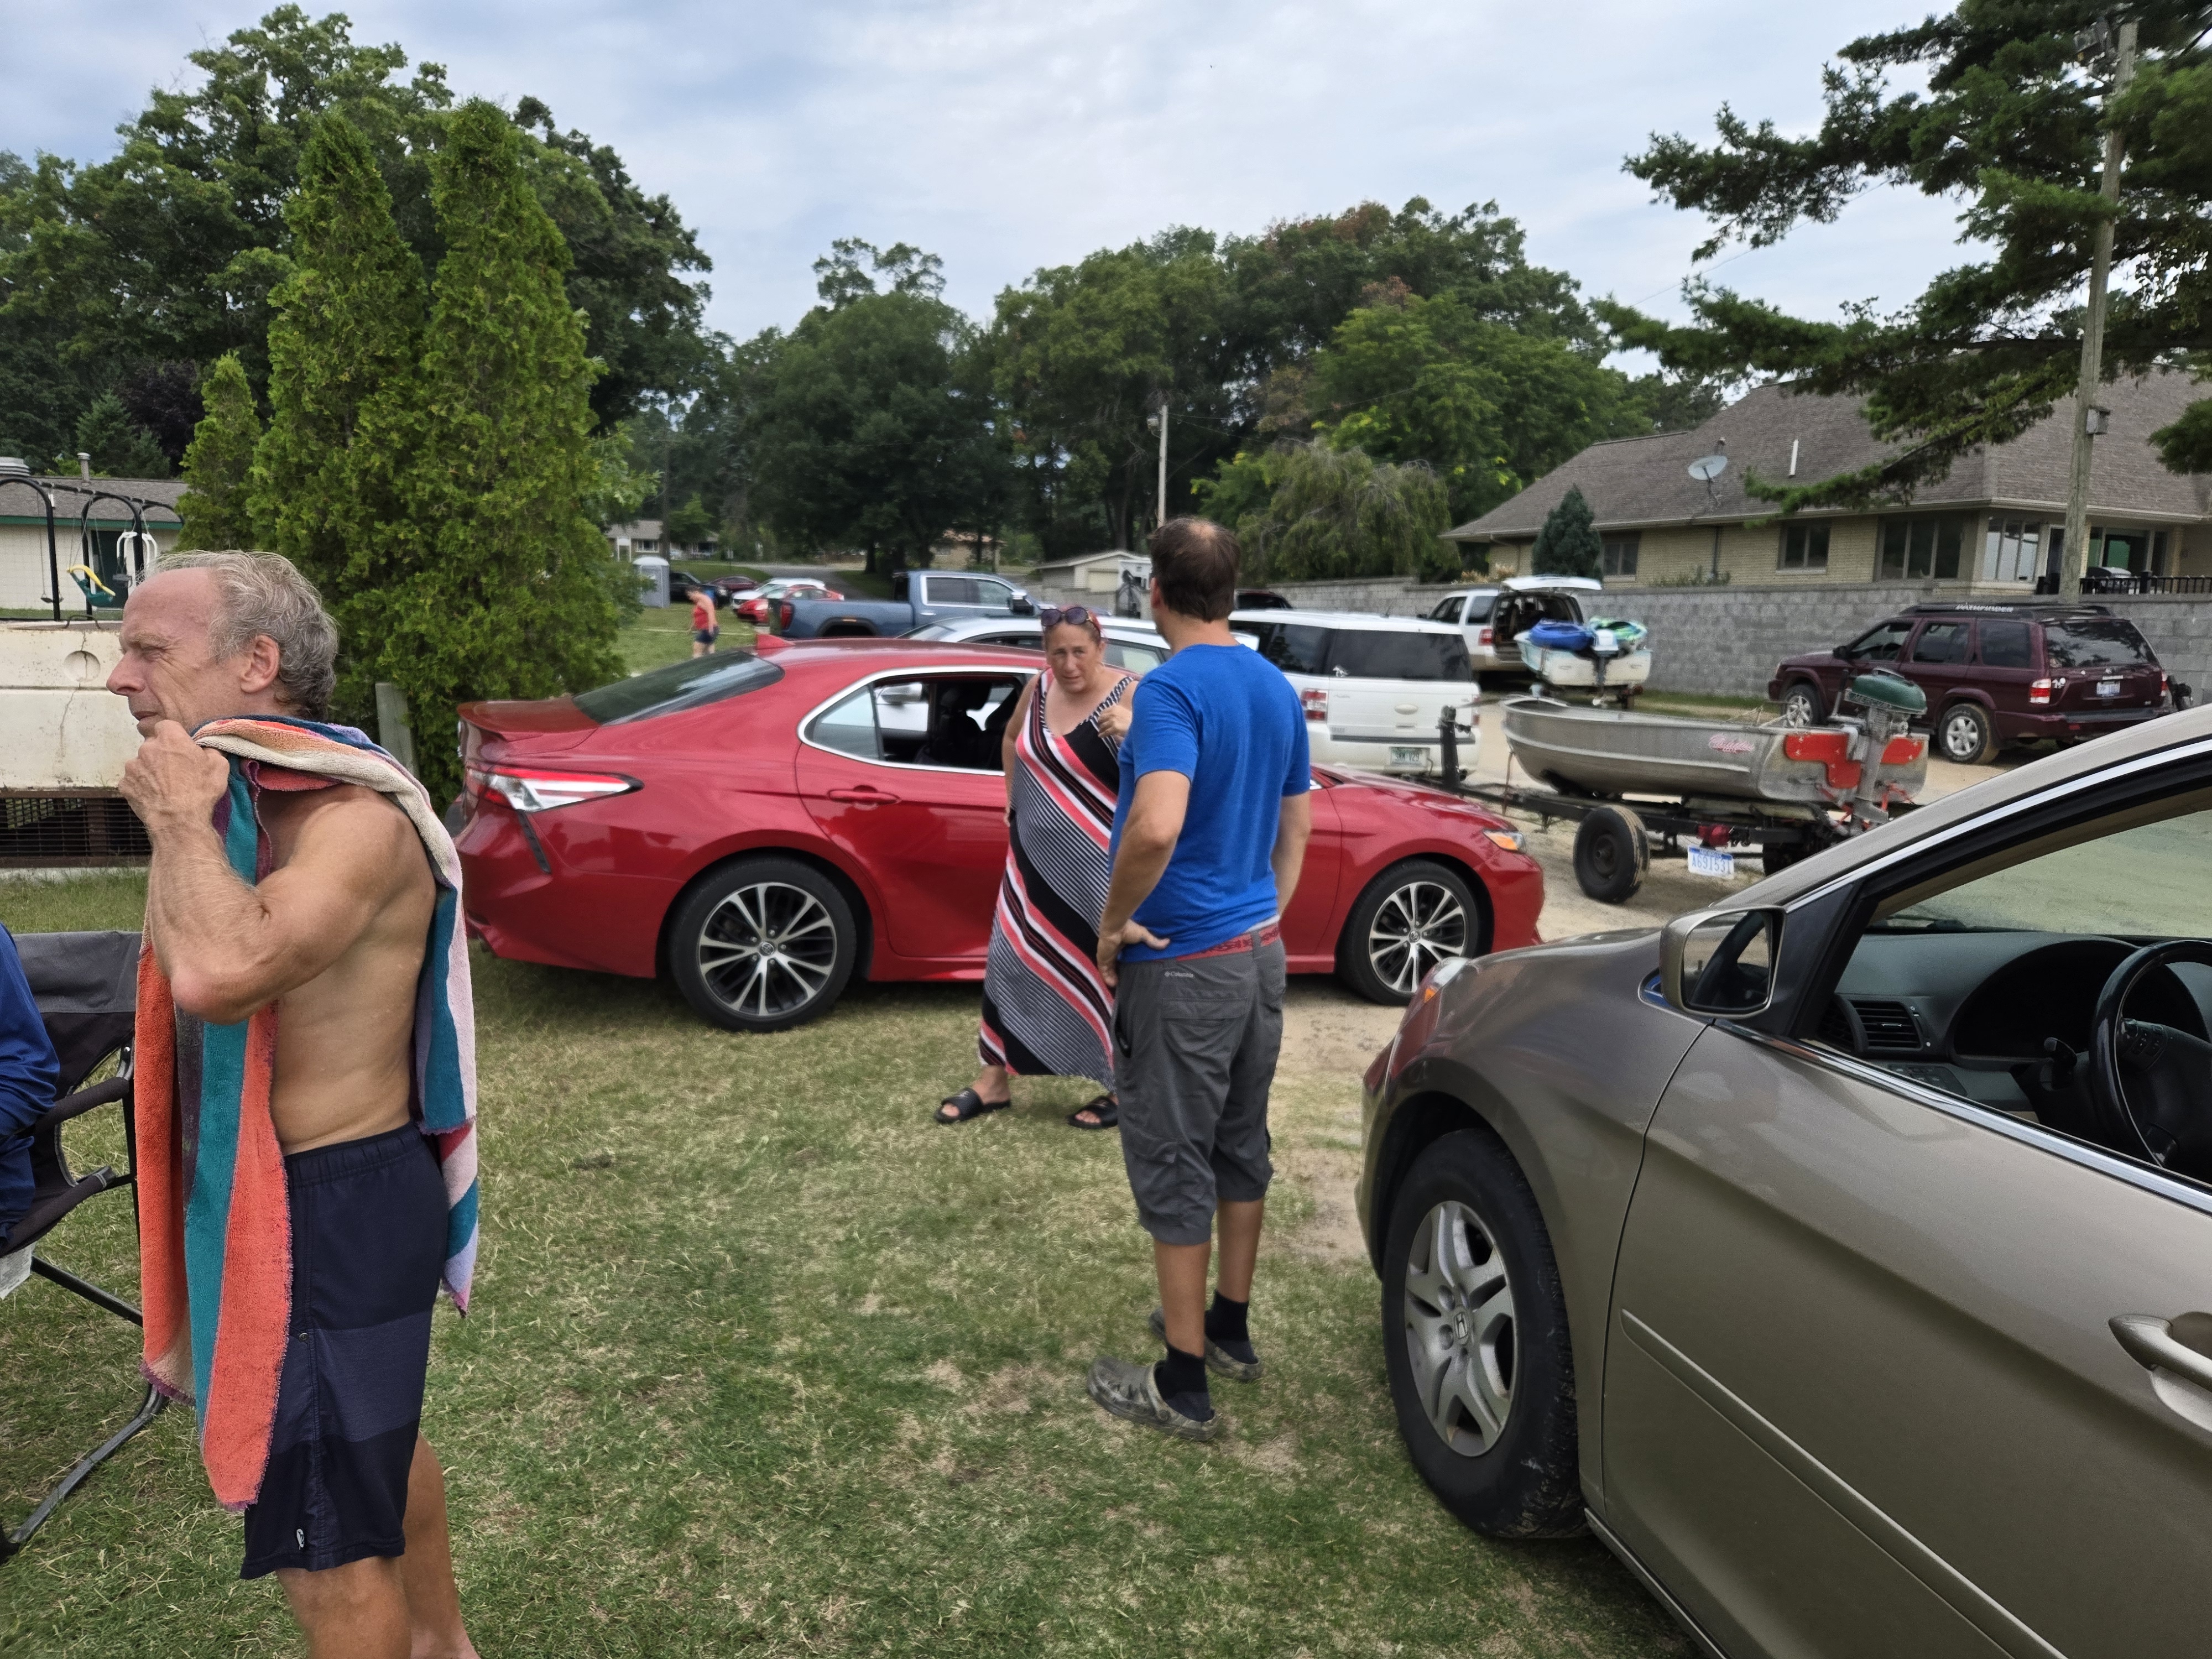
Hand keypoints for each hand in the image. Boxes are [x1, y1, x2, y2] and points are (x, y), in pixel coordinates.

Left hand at [120, 721, 230, 836]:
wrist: (178, 820)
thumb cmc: (200, 791)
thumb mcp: (219, 766)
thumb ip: (210, 750)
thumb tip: (207, 746)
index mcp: (170, 738)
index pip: (166, 725)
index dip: (174, 736)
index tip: (181, 747)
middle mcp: (147, 748)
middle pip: (152, 745)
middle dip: (161, 754)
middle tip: (175, 770)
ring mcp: (132, 766)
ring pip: (141, 763)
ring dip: (150, 770)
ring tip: (164, 786)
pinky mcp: (124, 784)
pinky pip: (133, 780)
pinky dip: (141, 785)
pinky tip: (153, 796)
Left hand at [1096, 699, 1132, 742]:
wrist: (1139, 725)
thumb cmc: (1133, 719)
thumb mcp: (1125, 711)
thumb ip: (1118, 711)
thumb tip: (1111, 710)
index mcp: (1115, 708)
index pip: (1104, 711)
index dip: (1101, 716)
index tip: (1101, 719)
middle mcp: (1113, 713)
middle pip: (1101, 718)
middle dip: (1100, 722)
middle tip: (1100, 726)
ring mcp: (1113, 721)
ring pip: (1102, 725)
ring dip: (1101, 729)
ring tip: (1100, 732)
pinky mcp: (1114, 728)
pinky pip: (1105, 732)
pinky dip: (1102, 734)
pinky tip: (1100, 736)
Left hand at [1096, 918, 1167, 987]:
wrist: (1116, 927)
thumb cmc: (1128, 929)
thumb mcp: (1143, 935)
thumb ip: (1153, 941)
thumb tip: (1168, 942)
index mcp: (1121, 944)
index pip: (1122, 956)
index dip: (1125, 964)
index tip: (1131, 971)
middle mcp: (1113, 951)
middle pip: (1114, 964)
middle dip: (1117, 973)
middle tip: (1124, 982)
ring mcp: (1107, 955)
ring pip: (1108, 969)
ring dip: (1112, 977)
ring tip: (1119, 986)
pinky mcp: (1102, 958)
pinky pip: (1103, 971)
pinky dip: (1107, 978)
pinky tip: (1113, 984)